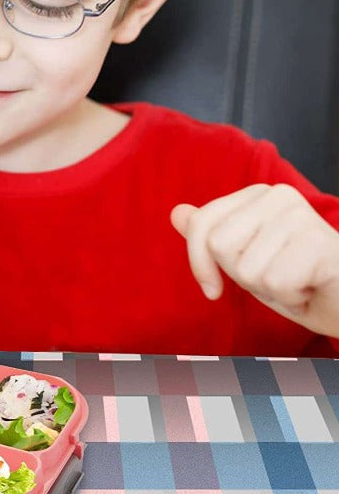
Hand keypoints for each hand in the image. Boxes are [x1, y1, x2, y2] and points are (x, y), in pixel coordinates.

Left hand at [171, 184, 338, 337]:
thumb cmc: (297, 280)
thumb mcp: (244, 259)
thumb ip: (210, 235)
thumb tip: (176, 212)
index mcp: (256, 195)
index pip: (202, 225)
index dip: (199, 263)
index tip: (212, 289)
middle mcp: (277, 195)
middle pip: (219, 246)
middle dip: (242, 277)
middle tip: (274, 276)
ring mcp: (299, 215)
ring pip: (246, 268)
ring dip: (268, 289)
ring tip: (295, 281)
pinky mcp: (318, 241)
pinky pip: (274, 282)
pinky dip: (290, 297)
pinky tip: (310, 287)